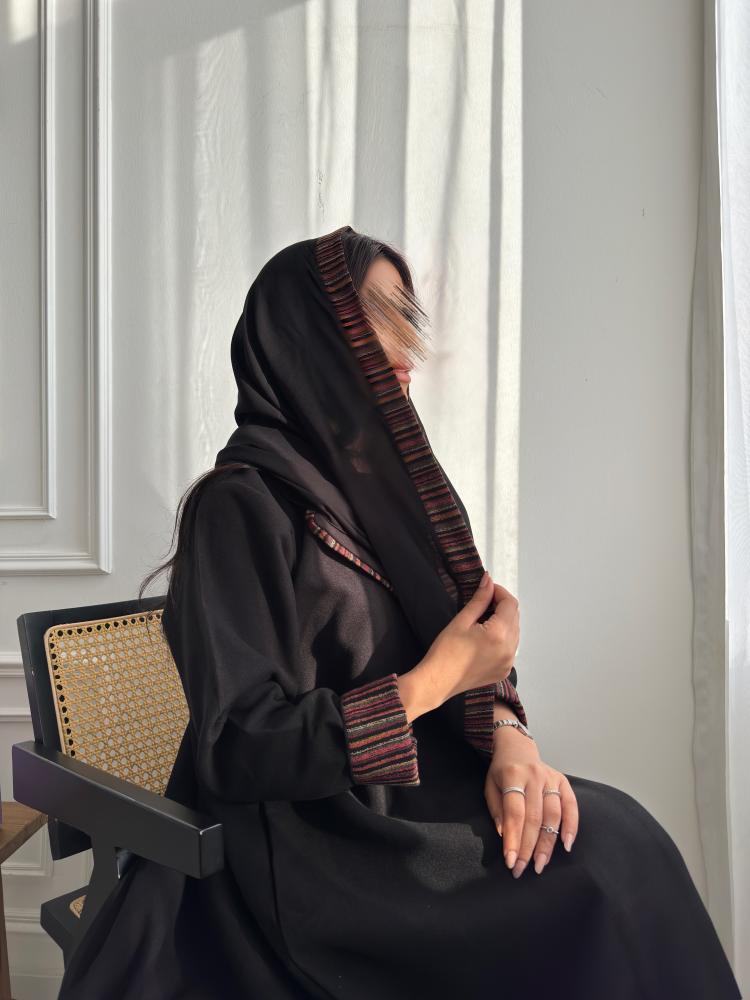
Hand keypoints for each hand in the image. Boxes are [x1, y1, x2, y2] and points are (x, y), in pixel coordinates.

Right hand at [419, 572, 519, 703]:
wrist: (438, 682)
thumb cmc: (445, 651)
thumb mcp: (462, 621)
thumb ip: (480, 599)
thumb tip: (488, 580)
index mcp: (499, 634)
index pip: (510, 604)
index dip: (500, 592)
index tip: (487, 589)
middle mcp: (509, 650)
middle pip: (515, 617)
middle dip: (502, 605)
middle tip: (484, 602)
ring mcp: (508, 662)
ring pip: (515, 632)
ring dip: (504, 621)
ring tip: (484, 619)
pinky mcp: (504, 671)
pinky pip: (510, 647)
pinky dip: (503, 637)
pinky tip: (486, 637)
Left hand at [483, 729, 578, 877]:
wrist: (516, 747)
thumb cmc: (501, 771)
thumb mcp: (490, 786)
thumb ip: (496, 809)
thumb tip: (504, 835)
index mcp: (512, 775)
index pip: (514, 812)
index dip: (513, 838)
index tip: (511, 861)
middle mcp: (534, 776)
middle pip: (534, 818)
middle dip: (528, 847)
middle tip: (522, 869)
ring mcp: (551, 778)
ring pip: (553, 816)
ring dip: (547, 843)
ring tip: (540, 864)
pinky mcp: (563, 781)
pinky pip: (571, 806)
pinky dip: (571, 826)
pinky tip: (566, 845)